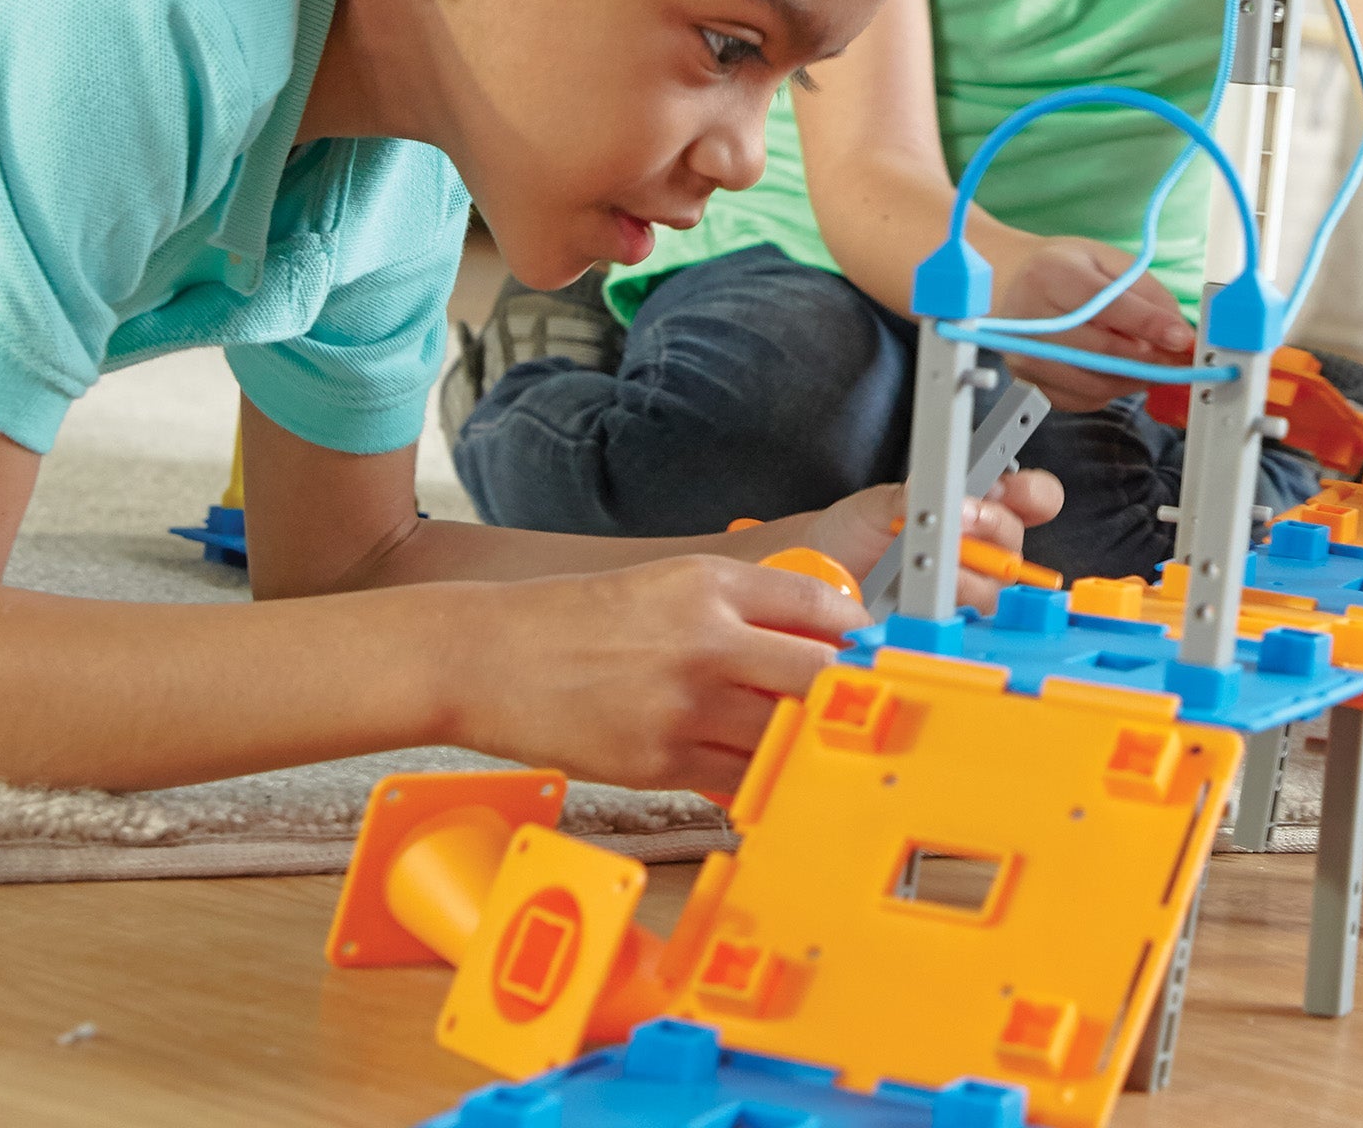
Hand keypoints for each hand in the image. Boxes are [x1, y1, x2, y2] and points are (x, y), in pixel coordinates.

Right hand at [441, 555, 867, 794]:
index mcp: (708, 583)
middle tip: (861, 707)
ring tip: (816, 747)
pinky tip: (762, 774)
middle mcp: (705, 639)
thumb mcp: (664, 584)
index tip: (873, 653)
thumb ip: (738, 604)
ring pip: (785, 734)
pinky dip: (758, 779)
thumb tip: (813, 634)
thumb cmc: (575, 619)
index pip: (819, 603)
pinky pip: (739, 778)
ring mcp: (684, 704)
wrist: (489, 656)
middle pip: (818, 674)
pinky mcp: (659, 760)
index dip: (859, 635)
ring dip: (806, 744)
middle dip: (847, 695)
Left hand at [741, 473, 1064, 608]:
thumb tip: (925, 492)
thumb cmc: (856, 532)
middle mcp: (986, 549)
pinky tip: (926, 604)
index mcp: (979, 508)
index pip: (1032, 499)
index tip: (1008, 490)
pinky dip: (949, 613)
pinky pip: (971, 626)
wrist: (825, 574)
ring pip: (994, 587)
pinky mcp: (955, 627)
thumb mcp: (876, 506)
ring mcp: (974, 591)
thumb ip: (905, 496)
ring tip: (926, 567)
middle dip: (988, 528)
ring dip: (962, 575)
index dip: (1031, 495)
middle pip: (1015, 543)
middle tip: (957, 519)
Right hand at [992, 237, 1194, 412]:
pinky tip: (1118, 370)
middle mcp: (1028, 317)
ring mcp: (1023, 354)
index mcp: (1049, 275)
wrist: (1010, 283)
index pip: (1102, 305)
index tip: (1182, 337)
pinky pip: (1082, 399)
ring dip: (1135, 379)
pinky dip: (1111, 390)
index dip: (1147, 324)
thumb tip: (1177, 333)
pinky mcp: (1027, 380)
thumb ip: (1145, 292)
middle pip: (1101, 351)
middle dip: (1151, 359)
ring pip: (1095, 383)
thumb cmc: (1061, 269)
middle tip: (1180, 359)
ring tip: (1154, 364)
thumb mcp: (1106, 260)